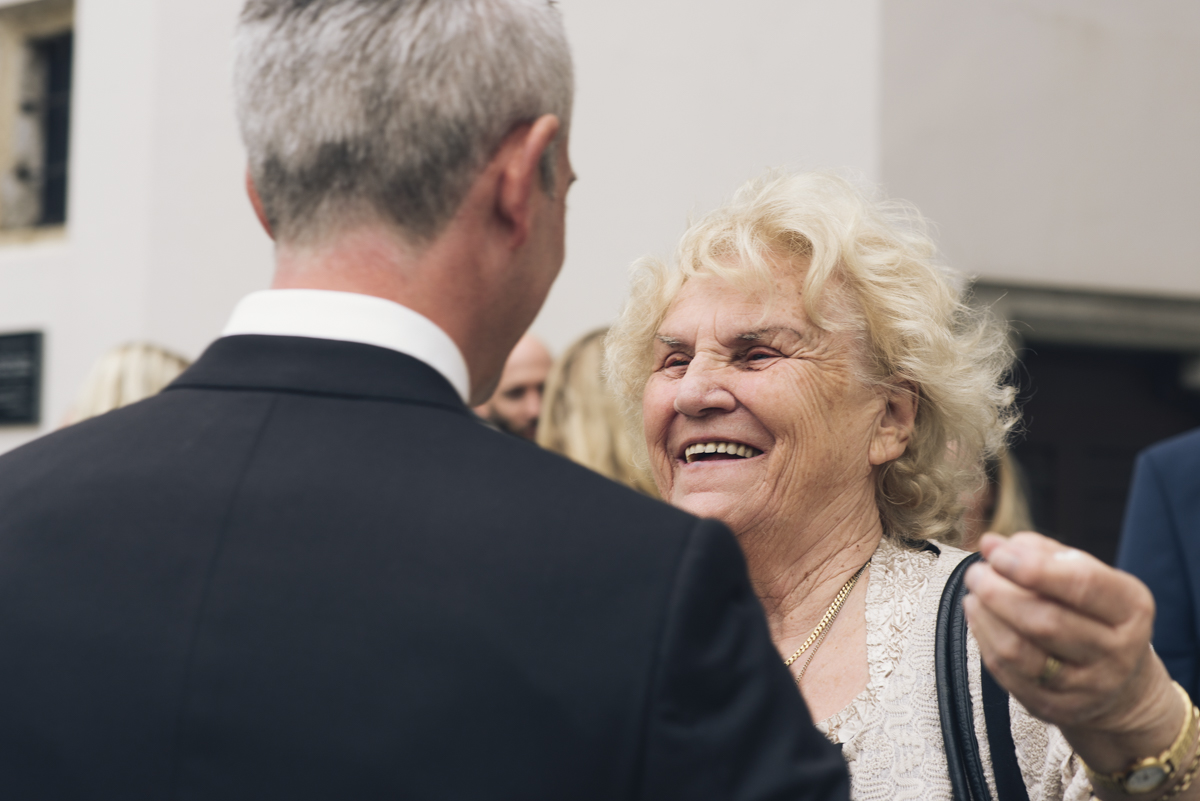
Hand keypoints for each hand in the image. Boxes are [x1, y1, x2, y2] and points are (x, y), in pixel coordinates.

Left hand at [964, 532, 1186, 777]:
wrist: (1121, 683)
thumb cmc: (1091, 612)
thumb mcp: (1083, 575)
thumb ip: (1039, 553)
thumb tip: (991, 543)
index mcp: (1131, 608)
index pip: (1082, 584)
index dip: (1031, 567)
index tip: (995, 554)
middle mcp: (1117, 651)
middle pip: (1045, 621)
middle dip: (998, 592)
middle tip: (976, 573)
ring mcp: (1087, 686)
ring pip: (1019, 651)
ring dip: (985, 616)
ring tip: (974, 593)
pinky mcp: (1055, 707)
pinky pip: (1006, 672)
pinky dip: (984, 639)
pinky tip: (979, 618)